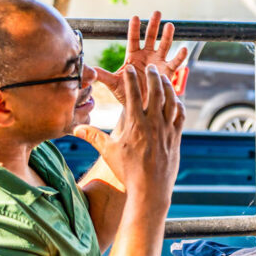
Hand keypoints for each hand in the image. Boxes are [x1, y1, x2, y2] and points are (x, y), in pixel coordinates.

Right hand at [73, 66, 184, 210]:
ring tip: (163, 78)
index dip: (131, 80)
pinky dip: (178, 105)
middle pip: (155, 92)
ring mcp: (167, 130)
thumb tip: (75, 128)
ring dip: (168, 87)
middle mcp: (153, 124)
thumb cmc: (127, 170)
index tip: (128, 69)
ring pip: (171, 101)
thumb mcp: (108, 152)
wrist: (150, 188)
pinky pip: (180, 116)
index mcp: (135, 124)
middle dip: (152, 77)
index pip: (133, 95)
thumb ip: (93, 136)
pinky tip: (176, 100)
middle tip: (150, 67)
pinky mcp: (177, 137)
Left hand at [95, 11, 187, 105]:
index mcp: (133, 56)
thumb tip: (90, 70)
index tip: (135, 17)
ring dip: (167, 36)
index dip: (134, 28)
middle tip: (157, 12)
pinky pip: (175, 62)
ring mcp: (158, 62)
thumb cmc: (127, 94)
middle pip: (150, 37)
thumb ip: (104, 75)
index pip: (133, 39)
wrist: (141, 106)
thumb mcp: (114, 84)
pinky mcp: (168, 72)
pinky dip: (180, 56)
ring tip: (170, 25)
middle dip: (153, 25)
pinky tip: (184, 48)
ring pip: (164, 46)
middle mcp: (147, 56)